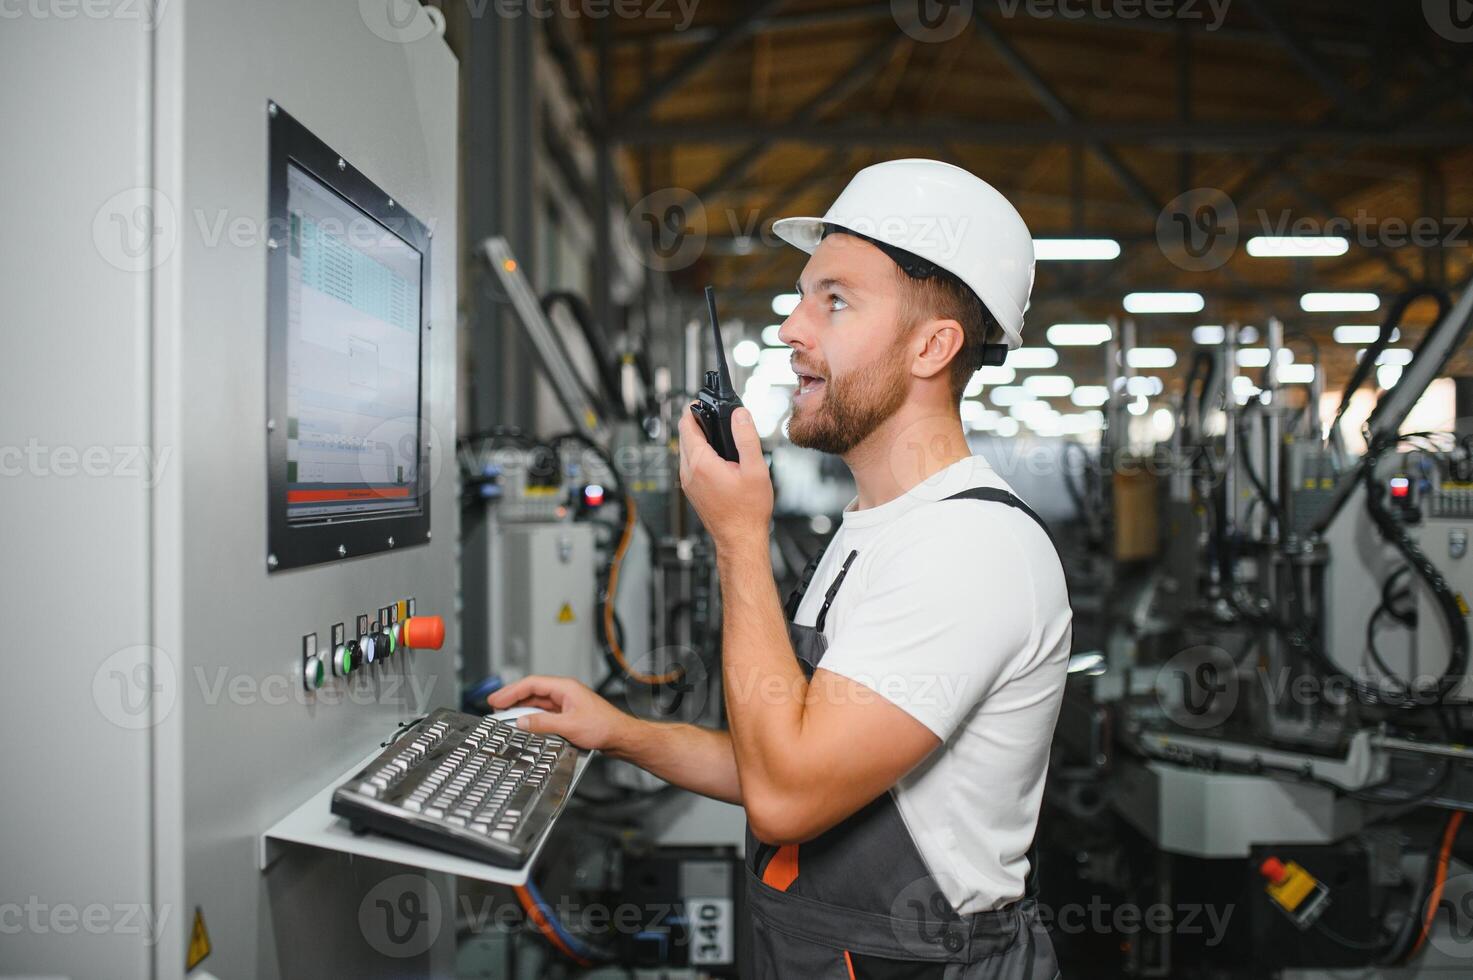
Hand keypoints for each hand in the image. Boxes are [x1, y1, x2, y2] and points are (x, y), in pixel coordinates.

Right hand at [486, 675, 635, 751]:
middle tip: (494, 705)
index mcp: (565, 688)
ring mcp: (566, 703)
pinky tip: (524, 722)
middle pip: (532, 691)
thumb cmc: (603, 727)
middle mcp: (565, 693)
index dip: (511, 691)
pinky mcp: (568, 714)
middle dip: (512, 698)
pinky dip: (532, 716)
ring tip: (504, 714)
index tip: (496, 699)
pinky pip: (544, 712)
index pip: (531, 684)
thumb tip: (522, 721)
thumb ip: (543, 723)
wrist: (620, 736)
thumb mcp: (569, 726)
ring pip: (538, 702)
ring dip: (521, 707)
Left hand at [677, 406, 772, 549]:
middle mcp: (688, 472)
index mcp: (701, 464)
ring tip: (719, 434)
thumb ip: (746, 438)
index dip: (696, 409)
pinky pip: (690, 464)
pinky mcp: (691, 490)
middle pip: (685, 436)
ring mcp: (688, 483)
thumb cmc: (747, 511)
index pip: (687, 425)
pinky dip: (699, 454)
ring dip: (699, 438)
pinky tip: (717, 457)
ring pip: (686, 450)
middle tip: (716, 415)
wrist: (740, 539)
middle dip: (698, 422)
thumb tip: (740, 414)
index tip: (705, 402)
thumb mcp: (755, 469)